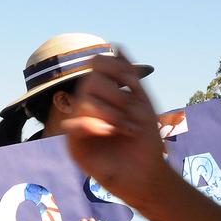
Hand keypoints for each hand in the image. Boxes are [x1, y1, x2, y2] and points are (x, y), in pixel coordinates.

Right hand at [63, 53, 169, 204]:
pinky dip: (93, 124)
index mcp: (106, 94)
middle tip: (132, 111)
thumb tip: (117, 46)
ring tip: (126, 127)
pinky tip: (110, 132)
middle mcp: (90, 106)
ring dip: (109, 111)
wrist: (146, 174)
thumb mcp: (143, 104)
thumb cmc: (146, 142)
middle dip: (115, 94)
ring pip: (83, 101)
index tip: (133, 82)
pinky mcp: (75, 145)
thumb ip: (129, 76)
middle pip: (90, 81)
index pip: (97, 66)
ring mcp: (81, 125)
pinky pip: (73, 124)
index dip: (113, 68)